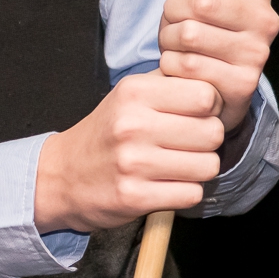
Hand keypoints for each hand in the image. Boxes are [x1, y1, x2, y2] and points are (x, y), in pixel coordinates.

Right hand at [34, 71, 226, 233]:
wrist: (61, 176)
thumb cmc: (109, 132)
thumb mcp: (131, 94)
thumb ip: (172, 82)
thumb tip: (217, 80)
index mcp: (135, 92)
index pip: (206, 95)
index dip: (212, 107)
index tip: (198, 115)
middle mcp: (132, 125)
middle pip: (213, 132)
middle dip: (208, 141)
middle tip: (189, 144)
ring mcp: (132, 163)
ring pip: (208, 166)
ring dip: (200, 169)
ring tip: (179, 164)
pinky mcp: (133, 197)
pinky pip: (192, 194)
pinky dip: (187, 192)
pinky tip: (168, 184)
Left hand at [158, 0, 278, 131]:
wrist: (210, 84)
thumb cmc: (203, 25)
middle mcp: (268, 19)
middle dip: (172, 10)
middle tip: (175, 20)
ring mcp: (258, 54)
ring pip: (188, 34)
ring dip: (169, 40)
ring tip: (178, 45)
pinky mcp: (242, 85)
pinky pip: (185, 65)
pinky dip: (171, 66)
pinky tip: (182, 68)